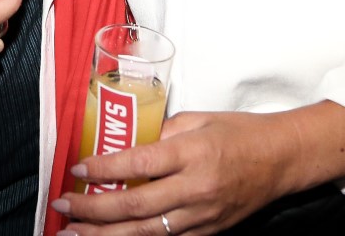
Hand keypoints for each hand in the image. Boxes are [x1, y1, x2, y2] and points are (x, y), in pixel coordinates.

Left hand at [52, 105, 344, 235]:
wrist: (282, 160)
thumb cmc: (240, 133)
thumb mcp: (198, 120)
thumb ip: (160, 132)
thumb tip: (123, 141)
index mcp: (192, 153)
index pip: (138, 163)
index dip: (103, 168)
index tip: (76, 168)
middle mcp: (195, 189)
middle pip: (135, 206)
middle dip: (93, 211)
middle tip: (62, 208)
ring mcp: (201, 216)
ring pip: (145, 233)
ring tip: (73, 234)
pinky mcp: (207, 233)